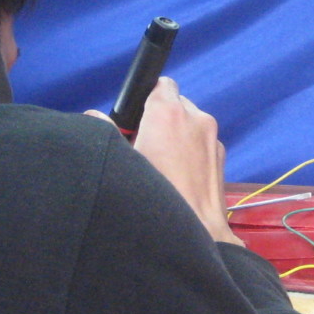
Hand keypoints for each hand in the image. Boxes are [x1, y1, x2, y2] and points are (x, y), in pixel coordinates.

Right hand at [88, 77, 241, 244]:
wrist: (196, 230)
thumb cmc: (159, 196)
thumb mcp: (124, 161)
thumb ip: (106, 131)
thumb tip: (93, 117)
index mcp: (168, 112)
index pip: (159, 83)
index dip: (146, 98)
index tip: (136, 116)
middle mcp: (195, 118)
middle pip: (175, 103)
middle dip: (161, 118)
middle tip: (144, 143)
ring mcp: (212, 137)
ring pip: (190, 124)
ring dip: (177, 135)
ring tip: (162, 164)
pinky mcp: (221, 156)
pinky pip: (202, 143)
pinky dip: (191, 151)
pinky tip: (178, 176)